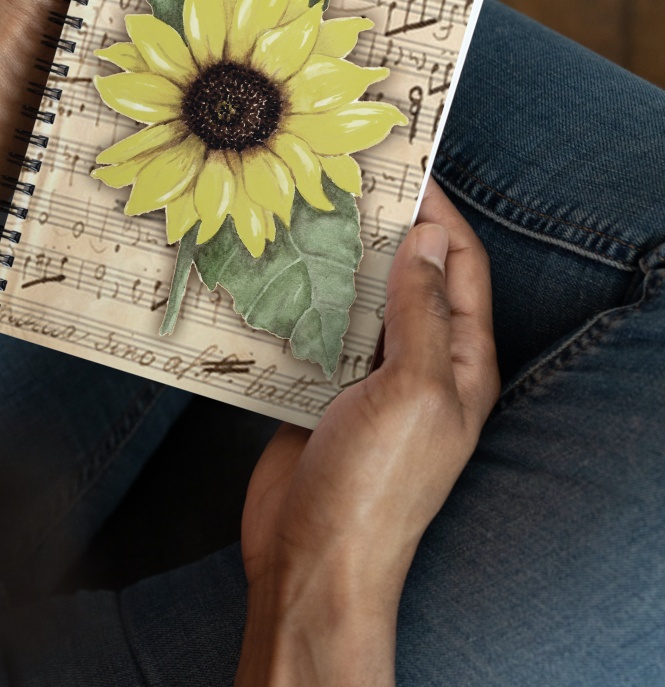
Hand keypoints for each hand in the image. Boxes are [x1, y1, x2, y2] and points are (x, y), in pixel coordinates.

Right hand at [236, 178, 499, 685]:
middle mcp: (418, 363)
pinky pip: (313, 331)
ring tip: (301, 213)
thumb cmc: (375, 486)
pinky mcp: (317, 389)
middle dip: (381, 229)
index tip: (404, 168)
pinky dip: (297, 300)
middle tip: (341, 181)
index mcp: (461, 362)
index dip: (438, 216)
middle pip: (406, 277)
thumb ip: (422, 313)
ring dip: (333, 261)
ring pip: (354, 300)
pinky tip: (270, 271)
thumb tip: (426, 239)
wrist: (310, 561)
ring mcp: (365, 377)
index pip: (459, 268)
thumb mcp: (415, 391)